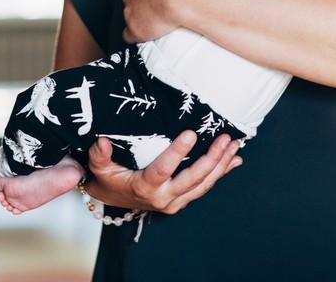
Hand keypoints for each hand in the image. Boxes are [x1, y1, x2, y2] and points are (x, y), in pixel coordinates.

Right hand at [84, 131, 241, 214]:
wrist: (115, 200)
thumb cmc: (109, 179)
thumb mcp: (99, 168)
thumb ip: (100, 155)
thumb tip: (102, 141)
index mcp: (144, 188)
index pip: (163, 169)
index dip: (177, 152)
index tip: (191, 133)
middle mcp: (163, 198)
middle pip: (192, 179)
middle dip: (212, 159)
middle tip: (225, 139)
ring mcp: (175, 201)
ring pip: (203, 185)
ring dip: (221, 165)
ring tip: (234, 145)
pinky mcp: (182, 200)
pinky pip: (205, 187)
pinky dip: (221, 173)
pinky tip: (235, 160)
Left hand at [122, 0, 186, 42]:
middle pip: (131, 0)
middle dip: (143, 4)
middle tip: (160, 7)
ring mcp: (131, 11)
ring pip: (130, 17)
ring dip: (142, 20)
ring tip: (160, 21)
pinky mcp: (136, 28)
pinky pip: (129, 36)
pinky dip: (137, 36)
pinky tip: (147, 36)